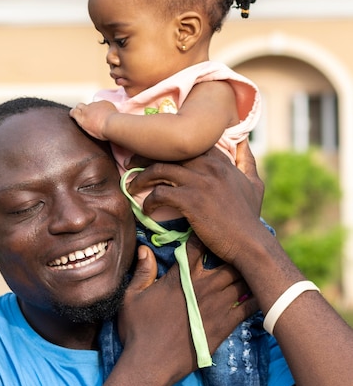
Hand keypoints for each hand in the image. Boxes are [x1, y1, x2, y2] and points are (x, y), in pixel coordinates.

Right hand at [70, 101, 117, 139]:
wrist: (112, 124)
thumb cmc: (102, 131)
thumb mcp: (89, 130)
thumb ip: (84, 124)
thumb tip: (85, 122)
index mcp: (82, 118)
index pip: (73, 112)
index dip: (74, 112)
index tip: (74, 114)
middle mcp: (86, 109)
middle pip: (80, 105)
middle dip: (81, 108)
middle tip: (86, 113)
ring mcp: (95, 105)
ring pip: (92, 105)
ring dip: (94, 108)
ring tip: (100, 115)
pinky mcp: (103, 102)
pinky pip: (101, 103)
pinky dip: (103, 107)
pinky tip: (107, 113)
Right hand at [118, 242, 255, 385]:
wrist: (151, 364)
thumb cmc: (137, 329)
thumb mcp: (132, 297)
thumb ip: (142, 272)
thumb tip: (145, 249)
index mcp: (181, 277)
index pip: (196, 247)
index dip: (203, 237)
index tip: (209, 232)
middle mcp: (203, 287)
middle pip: (227, 260)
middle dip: (232, 252)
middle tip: (238, 248)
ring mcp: (217, 306)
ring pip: (241, 280)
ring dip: (246, 272)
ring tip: (253, 265)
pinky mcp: (226, 325)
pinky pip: (248, 306)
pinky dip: (255, 296)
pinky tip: (261, 291)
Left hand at [127, 142, 263, 263]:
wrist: (250, 242)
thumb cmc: (249, 216)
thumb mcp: (254, 183)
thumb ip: (247, 161)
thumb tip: (244, 143)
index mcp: (220, 161)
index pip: (186, 143)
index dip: (165, 146)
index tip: (151, 152)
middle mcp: (209, 166)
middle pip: (168, 152)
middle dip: (145, 156)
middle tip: (130, 164)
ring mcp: (200, 182)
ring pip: (159, 169)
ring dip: (140, 178)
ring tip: (130, 186)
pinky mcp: (191, 200)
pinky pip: (159, 193)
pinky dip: (148, 201)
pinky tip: (146, 210)